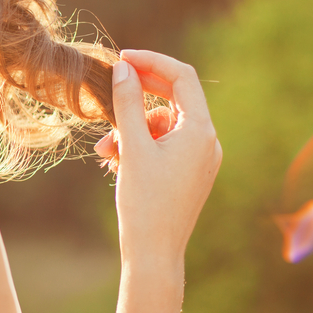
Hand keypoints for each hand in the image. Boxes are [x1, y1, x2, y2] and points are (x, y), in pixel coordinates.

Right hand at [100, 50, 221, 266]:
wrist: (155, 253)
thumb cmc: (145, 202)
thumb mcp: (132, 147)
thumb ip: (127, 104)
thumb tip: (125, 68)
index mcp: (200, 132)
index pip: (182, 77)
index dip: (152, 62)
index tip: (123, 59)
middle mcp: (207, 141)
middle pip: (173, 98)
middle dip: (137, 97)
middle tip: (111, 88)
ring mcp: (199, 158)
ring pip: (162, 124)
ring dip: (131, 128)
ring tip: (106, 149)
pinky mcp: (188, 172)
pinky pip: (163, 145)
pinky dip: (140, 145)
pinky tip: (116, 160)